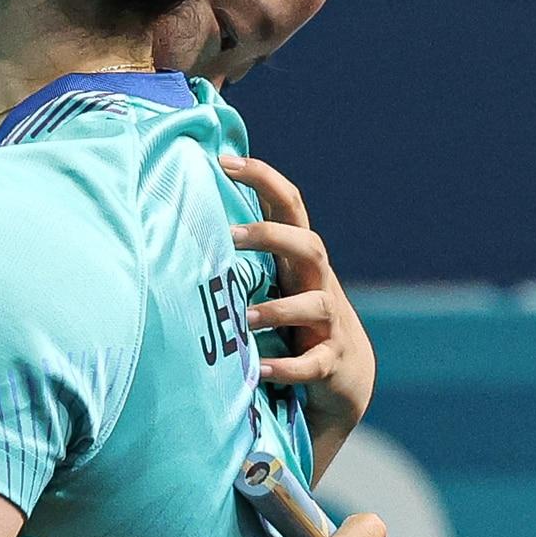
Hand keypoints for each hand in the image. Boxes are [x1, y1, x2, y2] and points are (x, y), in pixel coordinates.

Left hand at [223, 153, 375, 444]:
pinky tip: (256, 370)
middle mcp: (318, 283)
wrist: (347, 376)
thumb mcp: (276, 284)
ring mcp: (329, 323)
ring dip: (277, 310)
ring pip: (314, 304)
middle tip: (230, 235)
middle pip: (309, 245)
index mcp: (299, 259)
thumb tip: (188, 222)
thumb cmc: (295, 323)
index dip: (263, 178)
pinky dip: (284, 367)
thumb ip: (246, 258)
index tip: (224, 161)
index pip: (289, 206)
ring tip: (242, 318)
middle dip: (272, 236)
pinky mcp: (332, 361)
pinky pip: (312, 364)